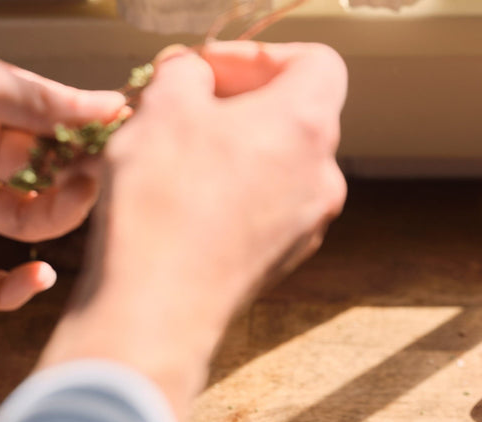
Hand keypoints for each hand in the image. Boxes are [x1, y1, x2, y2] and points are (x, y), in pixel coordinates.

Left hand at [0, 29, 124, 309]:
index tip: (120, 146)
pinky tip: (38, 279)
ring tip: (63, 208)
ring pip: (24, 231)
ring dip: (55, 223)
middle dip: (77, 185)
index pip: (54, 136)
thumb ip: (32, 97)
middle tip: (92, 178)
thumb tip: (104, 104)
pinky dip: (8, 291)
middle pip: (49, 185)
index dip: (87, 144)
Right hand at [38, 41, 347, 421]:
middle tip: (183, 106)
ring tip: (174, 153)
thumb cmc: (165, 205)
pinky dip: (232, 193)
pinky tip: (183, 201)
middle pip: (294, 116)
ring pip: (277, 166)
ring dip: (231, 149)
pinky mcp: (282, 261)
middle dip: (238, 102)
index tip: (211, 68)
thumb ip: (186, 72)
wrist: (160, 306)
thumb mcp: (163, 106)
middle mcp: (322, 180)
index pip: (317, 63)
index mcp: (308, 128)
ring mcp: (306, 226)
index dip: (260, 55)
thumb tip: (192, 74)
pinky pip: (264, 209)